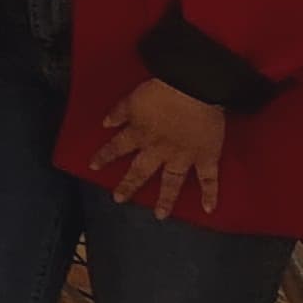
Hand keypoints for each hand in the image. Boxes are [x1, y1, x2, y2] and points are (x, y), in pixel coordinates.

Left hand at [89, 76, 227, 216]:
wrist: (195, 88)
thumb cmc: (163, 89)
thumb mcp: (133, 98)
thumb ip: (119, 112)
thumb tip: (104, 124)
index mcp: (140, 134)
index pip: (117, 148)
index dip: (104, 156)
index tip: (92, 166)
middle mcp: (159, 150)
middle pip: (141, 171)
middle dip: (129, 186)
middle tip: (118, 199)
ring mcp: (183, 156)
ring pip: (172, 181)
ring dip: (166, 199)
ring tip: (160, 215)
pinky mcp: (206, 157)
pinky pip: (209, 179)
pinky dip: (210, 194)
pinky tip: (208, 209)